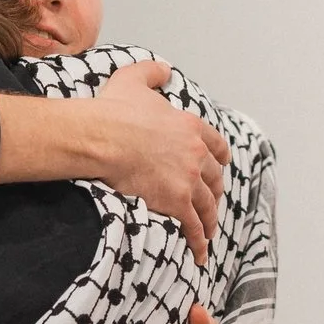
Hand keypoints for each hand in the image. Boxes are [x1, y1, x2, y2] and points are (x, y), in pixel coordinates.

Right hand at [90, 61, 228, 264]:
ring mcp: (188, 180)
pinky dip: (198, 242)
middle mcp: (196, 154)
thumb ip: (152, 72)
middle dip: (215, 191)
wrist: (102, 137)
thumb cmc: (114, 110)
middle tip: (213, 202)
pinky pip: (192, 226)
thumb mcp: (134, 79)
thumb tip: (164, 70)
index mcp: (190, 127)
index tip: (220, 165)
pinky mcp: (176, 202)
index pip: (216, 145)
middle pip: (214, 178)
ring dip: (210, 220)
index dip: (219, 158)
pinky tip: (200, 254)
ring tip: (209, 234)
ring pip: (208, 205)